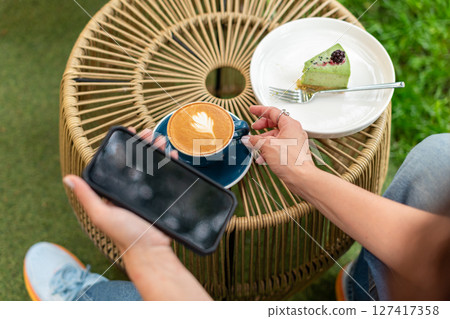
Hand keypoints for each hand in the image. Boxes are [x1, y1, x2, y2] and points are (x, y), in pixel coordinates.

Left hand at [63, 128, 174, 257]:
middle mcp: (130, 190)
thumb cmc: (124, 235)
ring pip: (153, 165)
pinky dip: (169, 164)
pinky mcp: (162, 197)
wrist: (151, 251)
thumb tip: (67, 178)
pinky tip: (172, 155)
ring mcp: (148, 193)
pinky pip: (166, 176)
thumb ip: (87, 196)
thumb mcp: (102, 214)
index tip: (131, 133)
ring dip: (157, 150)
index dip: (125, 146)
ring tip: (162, 140)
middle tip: (151, 133)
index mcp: (114, 191)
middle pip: (138, 160)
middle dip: (144, 144)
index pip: (118, 162)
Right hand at [242, 105, 316, 188]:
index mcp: (290, 124)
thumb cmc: (291, 161)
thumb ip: (255, 140)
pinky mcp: (293, 152)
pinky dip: (269, 150)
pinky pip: (278, 146)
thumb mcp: (267, 147)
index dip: (260, 110)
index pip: (273, 111)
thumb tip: (248, 139)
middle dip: (261, 128)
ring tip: (255, 147)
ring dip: (263, 142)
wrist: (301, 177)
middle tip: (253, 129)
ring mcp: (294, 142)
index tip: (253, 110)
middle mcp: (294, 131)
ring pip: (275, 137)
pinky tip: (262, 157)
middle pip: (274, 124)